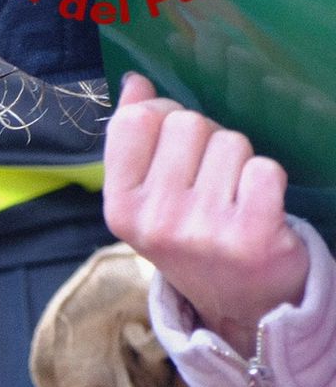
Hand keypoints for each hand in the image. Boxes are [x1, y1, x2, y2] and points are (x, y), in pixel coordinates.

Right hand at [103, 74, 308, 354]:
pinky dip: (266, 182)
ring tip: (232, 194)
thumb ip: (133, 140)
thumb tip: (135, 82)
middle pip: (188, 124)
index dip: (161, 114)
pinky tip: (256, 207)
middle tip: (207, 176)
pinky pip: (264, 170)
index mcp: (120, 207)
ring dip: (238, 160)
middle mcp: (155, 220)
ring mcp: (203, 230)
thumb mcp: (144, 197)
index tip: (173, 139)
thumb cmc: (189, 237)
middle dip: (204, 138)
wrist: (237, 304)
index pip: (136, 121)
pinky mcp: (251, 235)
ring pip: (230, 142)